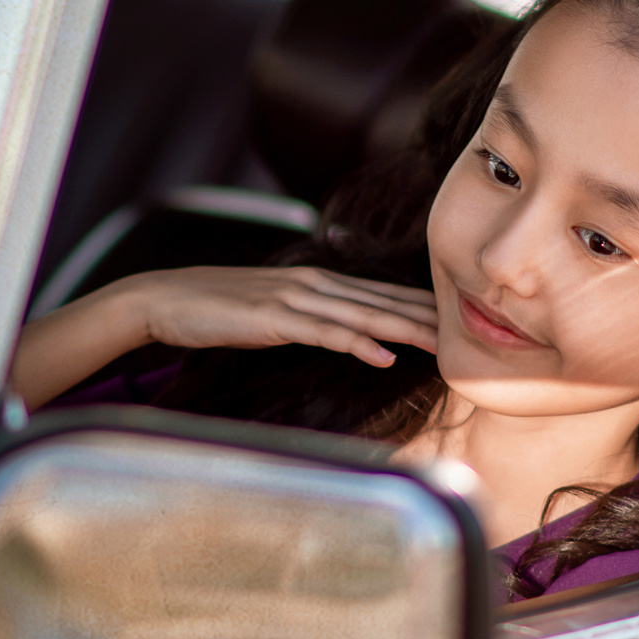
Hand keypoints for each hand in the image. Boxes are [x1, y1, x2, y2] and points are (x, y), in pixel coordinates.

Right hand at [125, 266, 439, 367]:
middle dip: (429, 316)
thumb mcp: (273, 312)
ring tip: (443, 345)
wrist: (166, 299)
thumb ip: (308, 318)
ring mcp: (294, 299)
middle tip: (472, 330)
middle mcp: (313, 284)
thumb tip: (339, 334)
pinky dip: (357, 344)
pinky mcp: (274, 319)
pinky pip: (324, 332)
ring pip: (363, 315)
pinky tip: (383, 356)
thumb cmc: (217, 309)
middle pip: (383, 301)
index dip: (421, 306)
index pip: (380, 294)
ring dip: (405, 330)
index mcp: (316, 282)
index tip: (459, 320)